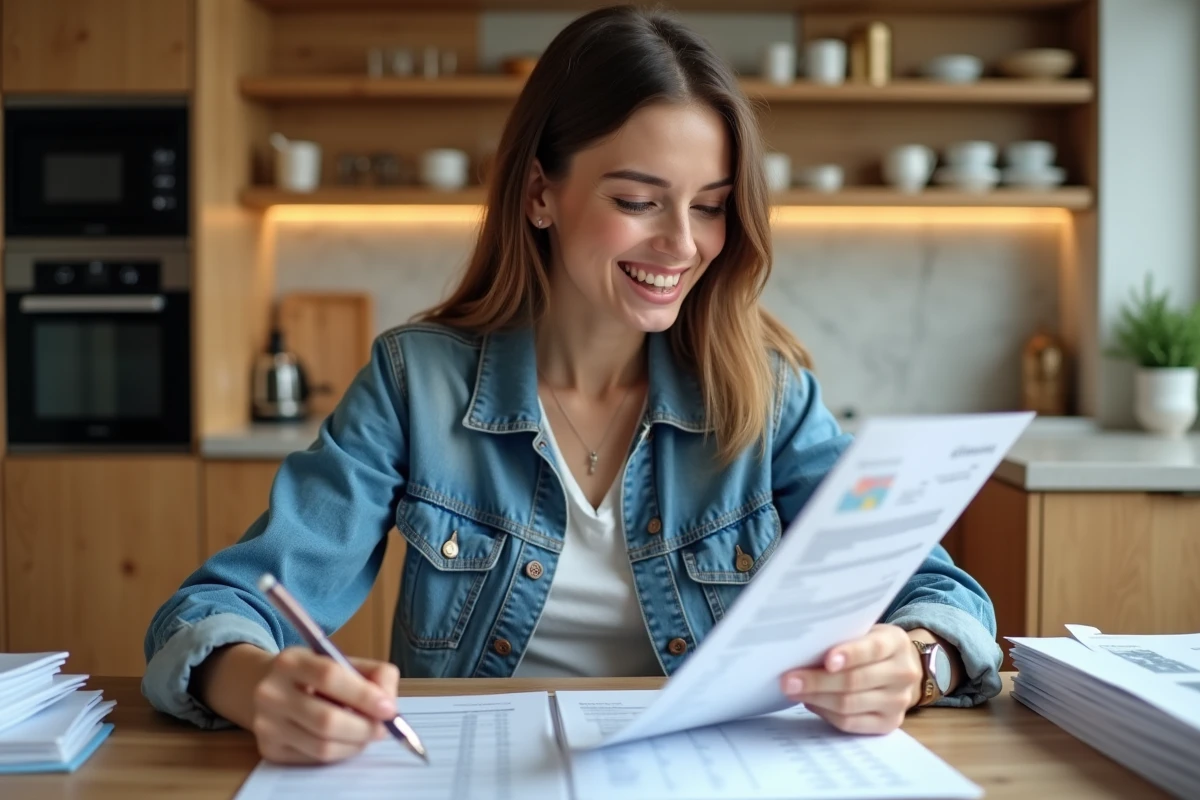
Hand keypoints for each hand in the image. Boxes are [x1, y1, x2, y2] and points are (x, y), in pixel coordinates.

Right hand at [250, 647, 400, 763]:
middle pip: (326, 719)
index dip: (364, 695)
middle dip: (364, 728)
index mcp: (291, 661)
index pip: (330, 677)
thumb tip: (389, 705)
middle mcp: (271, 692)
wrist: (262, 686)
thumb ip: (372, 674)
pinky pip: (314, 759)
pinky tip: (345, 740)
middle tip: (383, 729)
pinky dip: (339, 752)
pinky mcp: (268, 749)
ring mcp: (266, 723)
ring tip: (366, 734)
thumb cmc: (313, 675)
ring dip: (354, 744)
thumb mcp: (339, 660)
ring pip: (322, 745)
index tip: (389, 709)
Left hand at [779, 624, 922, 734]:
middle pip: (855, 681)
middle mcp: (903, 673)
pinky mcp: (888, 724)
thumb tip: (801, 648)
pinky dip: (825, 713)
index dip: (849, 655)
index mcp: (896, 643)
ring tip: (792, 691)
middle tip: (788, 680)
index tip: (826, 661)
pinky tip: (810, 702)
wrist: (900, 669)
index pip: (872, 649)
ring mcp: (897, 702)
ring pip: (849, 704)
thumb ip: (842, 637)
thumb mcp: (865, 632)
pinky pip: (850, 723)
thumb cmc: (870, 646)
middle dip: (818, 681)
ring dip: (816, 698)